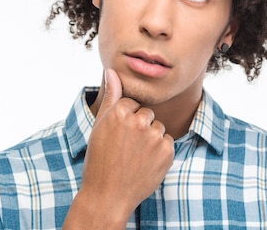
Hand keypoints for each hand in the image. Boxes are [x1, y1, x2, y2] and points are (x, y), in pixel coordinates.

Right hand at [78, 68, 173, 223]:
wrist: (108, 195)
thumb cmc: (100, 159)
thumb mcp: (100, 126)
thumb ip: (111, 96)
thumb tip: (112, 71)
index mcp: (119, 112)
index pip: (132, 104)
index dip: (124, 120)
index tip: (118, 136)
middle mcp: (138, 121)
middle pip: (147, 114)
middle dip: (140, 127)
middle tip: (126, 147)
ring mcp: (154, 137)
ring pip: (158, 127)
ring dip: (150, 139)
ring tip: (134, 156)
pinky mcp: (167, 152)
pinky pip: (167, 143)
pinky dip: (159, 152)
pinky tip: (144, 163)